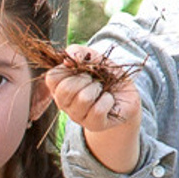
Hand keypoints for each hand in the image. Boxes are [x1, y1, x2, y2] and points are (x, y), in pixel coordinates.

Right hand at [48, 48, 143, 170]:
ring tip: (101, 90)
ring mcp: (78, 116)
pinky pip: (98, 110)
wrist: (126, 93)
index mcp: (60, 86)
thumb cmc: (106, 75)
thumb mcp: (94, 57)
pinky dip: (108, 100)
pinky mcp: (94, 125)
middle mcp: (64, 104)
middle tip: (93, 80)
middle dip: (84, 79)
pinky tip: (108, 100)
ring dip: (97, 89)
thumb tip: (67, 59)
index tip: (81, 69)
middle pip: (65, 90)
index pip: (52, 77)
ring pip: (83, 99)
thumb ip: (79, 52)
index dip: (68, 68)